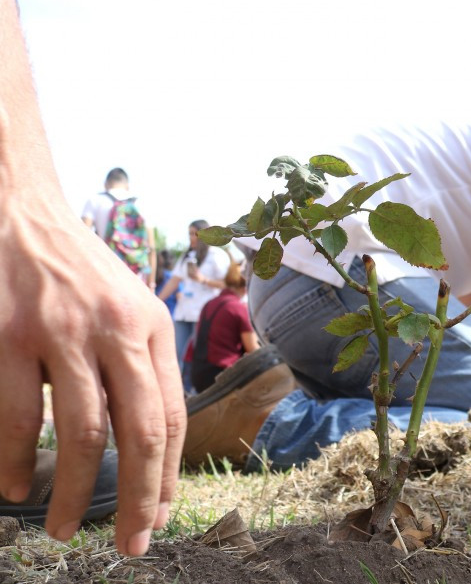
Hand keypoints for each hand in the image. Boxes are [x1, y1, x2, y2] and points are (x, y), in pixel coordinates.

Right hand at [0, 195, 185, 555]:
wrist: (18, 211)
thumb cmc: (75, 270)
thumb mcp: (127, 306)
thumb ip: (141, 363)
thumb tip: (155, 437)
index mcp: (149, 327)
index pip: (170, 414)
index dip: (169, 473)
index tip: (162, 515)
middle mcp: (113, 330)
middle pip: (138, 431)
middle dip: (140, 496)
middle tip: (133, 543)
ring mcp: (59, 332)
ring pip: (79, 432)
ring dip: (74, 491)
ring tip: (68, 527)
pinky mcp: (5, 335)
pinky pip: (14, 415)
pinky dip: (15, 459)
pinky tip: (16, 486)